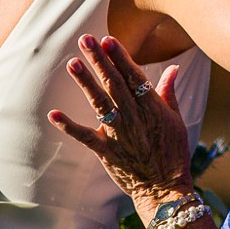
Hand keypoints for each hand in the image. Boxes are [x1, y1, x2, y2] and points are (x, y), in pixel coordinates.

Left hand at [48, 34, 194, 214]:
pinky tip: (53, 113)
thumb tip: (173, 67)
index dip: (121, 57)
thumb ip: (169, 92)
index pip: (135, 76)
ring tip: (73, 63)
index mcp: (152, 107)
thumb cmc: (173, 152)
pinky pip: (85, 137)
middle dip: (100, 60)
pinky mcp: (106, 151)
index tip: (108, 39)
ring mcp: (119, 134)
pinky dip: (68, 126)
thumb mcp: (176, 119)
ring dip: (85, 83)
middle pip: (114, 83)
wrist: (165, 188)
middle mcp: (134, 117)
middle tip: (85, 39)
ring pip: (100, 103)